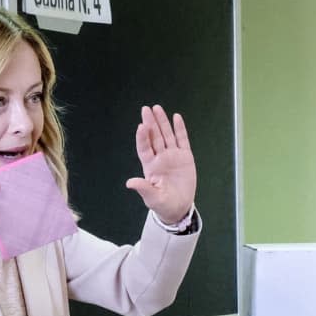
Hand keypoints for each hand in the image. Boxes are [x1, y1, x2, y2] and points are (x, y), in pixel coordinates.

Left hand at [126, 105, 196, 223]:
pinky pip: (182, 140)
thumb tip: (129, 183)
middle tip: (146, 109)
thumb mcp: (152, 198)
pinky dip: (180, 129)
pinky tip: (176, 117)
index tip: (141, 126)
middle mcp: (160, 158)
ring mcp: (173, 156)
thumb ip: (143, 188)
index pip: (145, 149)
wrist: (178, 207)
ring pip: (167, 135)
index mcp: (150, 166)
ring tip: (157, 108)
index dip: (143, 138)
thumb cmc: (163, 204)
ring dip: (162, 122)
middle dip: (151, 123)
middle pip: (154, 137)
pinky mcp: (185, 157)